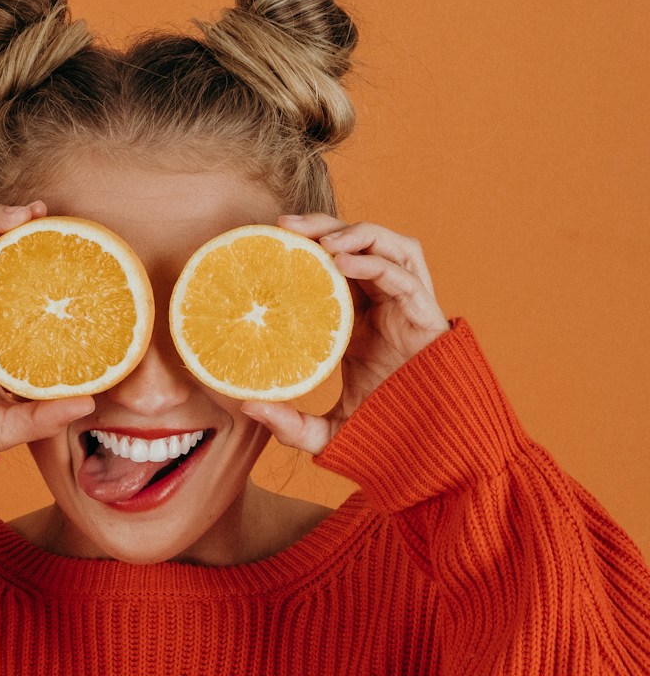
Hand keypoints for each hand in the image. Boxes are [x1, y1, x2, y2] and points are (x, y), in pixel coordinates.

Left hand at [242, 214, 449, 454]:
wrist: (428, 450)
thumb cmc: (383, 433)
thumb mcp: (326, 431)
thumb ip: (289, 423)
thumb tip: (247, 407)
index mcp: (359, 320)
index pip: (334, 267)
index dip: (307, 247)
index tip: (270, 241)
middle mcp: (384, 306)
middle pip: (359, 244)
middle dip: (325, 226)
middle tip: (285, 226)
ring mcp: (407, 308)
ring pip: (388, 246)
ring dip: (356, 232)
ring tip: (321, 240)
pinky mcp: (427, 316)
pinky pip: (403, 275)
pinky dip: (374, 262)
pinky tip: (343, 262)